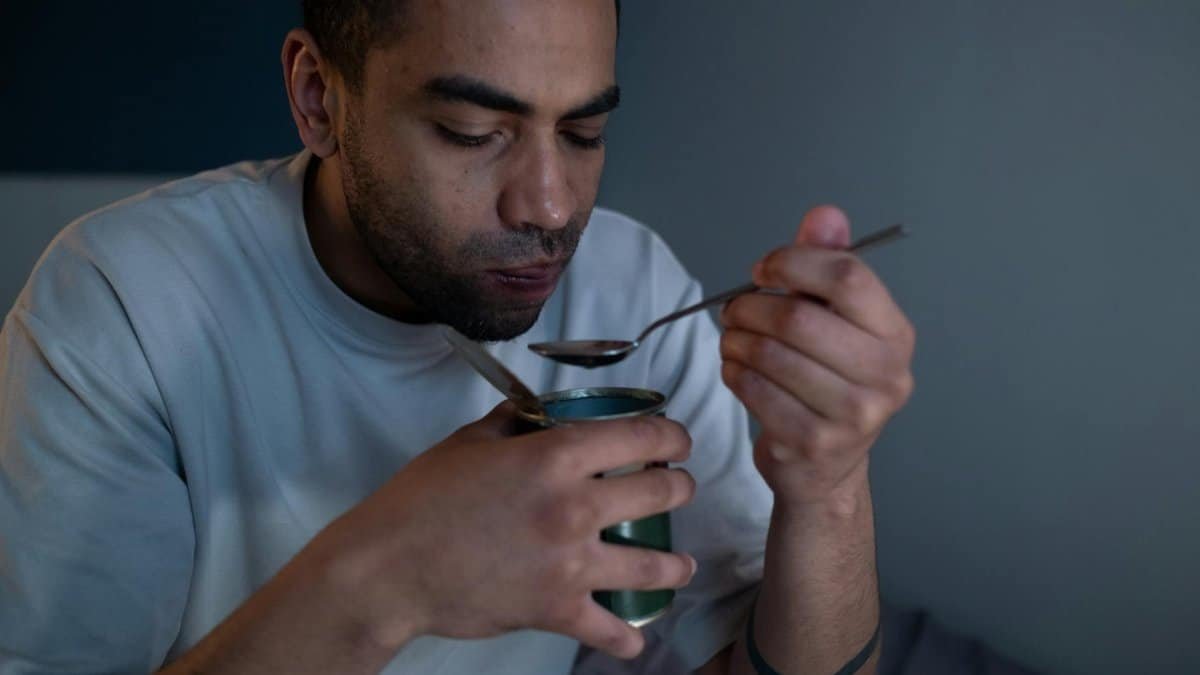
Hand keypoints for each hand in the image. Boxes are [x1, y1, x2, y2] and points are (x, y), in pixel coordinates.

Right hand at [310, 402, 696, 658]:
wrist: (389, 567)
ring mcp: (572, 563)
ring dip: (676, 563)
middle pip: (662, 492)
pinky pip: (610, 632)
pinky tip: (633, 638)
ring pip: (655, 565)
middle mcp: (576, 506)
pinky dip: (626, 639)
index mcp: (556, 456)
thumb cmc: (423, 498)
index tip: (677, 440)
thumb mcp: (471, 441)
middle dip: (681, 487)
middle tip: (679, 488)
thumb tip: (542, 414)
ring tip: (681, 564)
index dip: (671, 434)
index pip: (641, 436)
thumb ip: (517, 422)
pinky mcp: (557, 610)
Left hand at [719, 205, 914, 506]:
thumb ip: (828, 263)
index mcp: (895, 335)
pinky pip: (755, 391)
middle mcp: (886, 376)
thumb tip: (825, 215)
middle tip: (734, 309)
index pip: (848, 278)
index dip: (794, 262)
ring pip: (770, 355)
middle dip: (751, 307)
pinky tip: (737, 370)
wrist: (827, 467)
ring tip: (732, 339)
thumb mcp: (835, 319)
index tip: (763, 269)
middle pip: (799, 319)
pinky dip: (734, 373)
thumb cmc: (827, 381)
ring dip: (735, 340)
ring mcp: (854, 415)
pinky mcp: (813, 442)